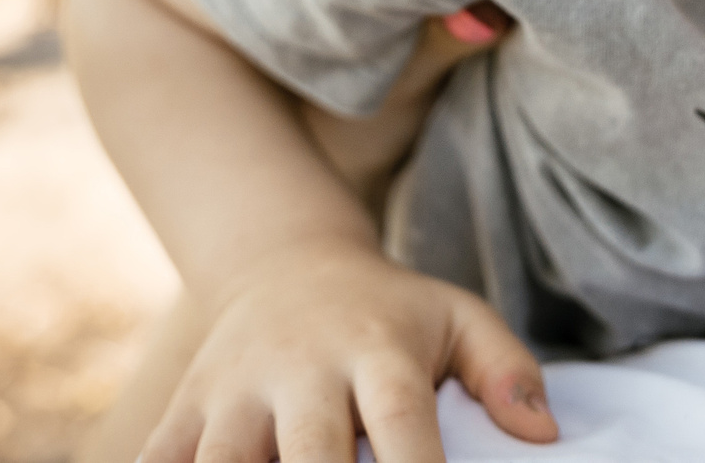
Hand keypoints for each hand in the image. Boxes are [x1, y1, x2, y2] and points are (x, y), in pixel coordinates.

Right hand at [140, 238, 556, 462]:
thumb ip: (506, 369)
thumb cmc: (392, 311)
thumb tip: (544, 435)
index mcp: (377, 348)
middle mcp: (301, 367)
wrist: (285, 262)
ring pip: (223, 461)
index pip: (400, 420)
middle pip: (307, 452)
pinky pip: (159, 459)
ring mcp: (233, 388)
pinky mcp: (185, 408)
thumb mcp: (458, 316)